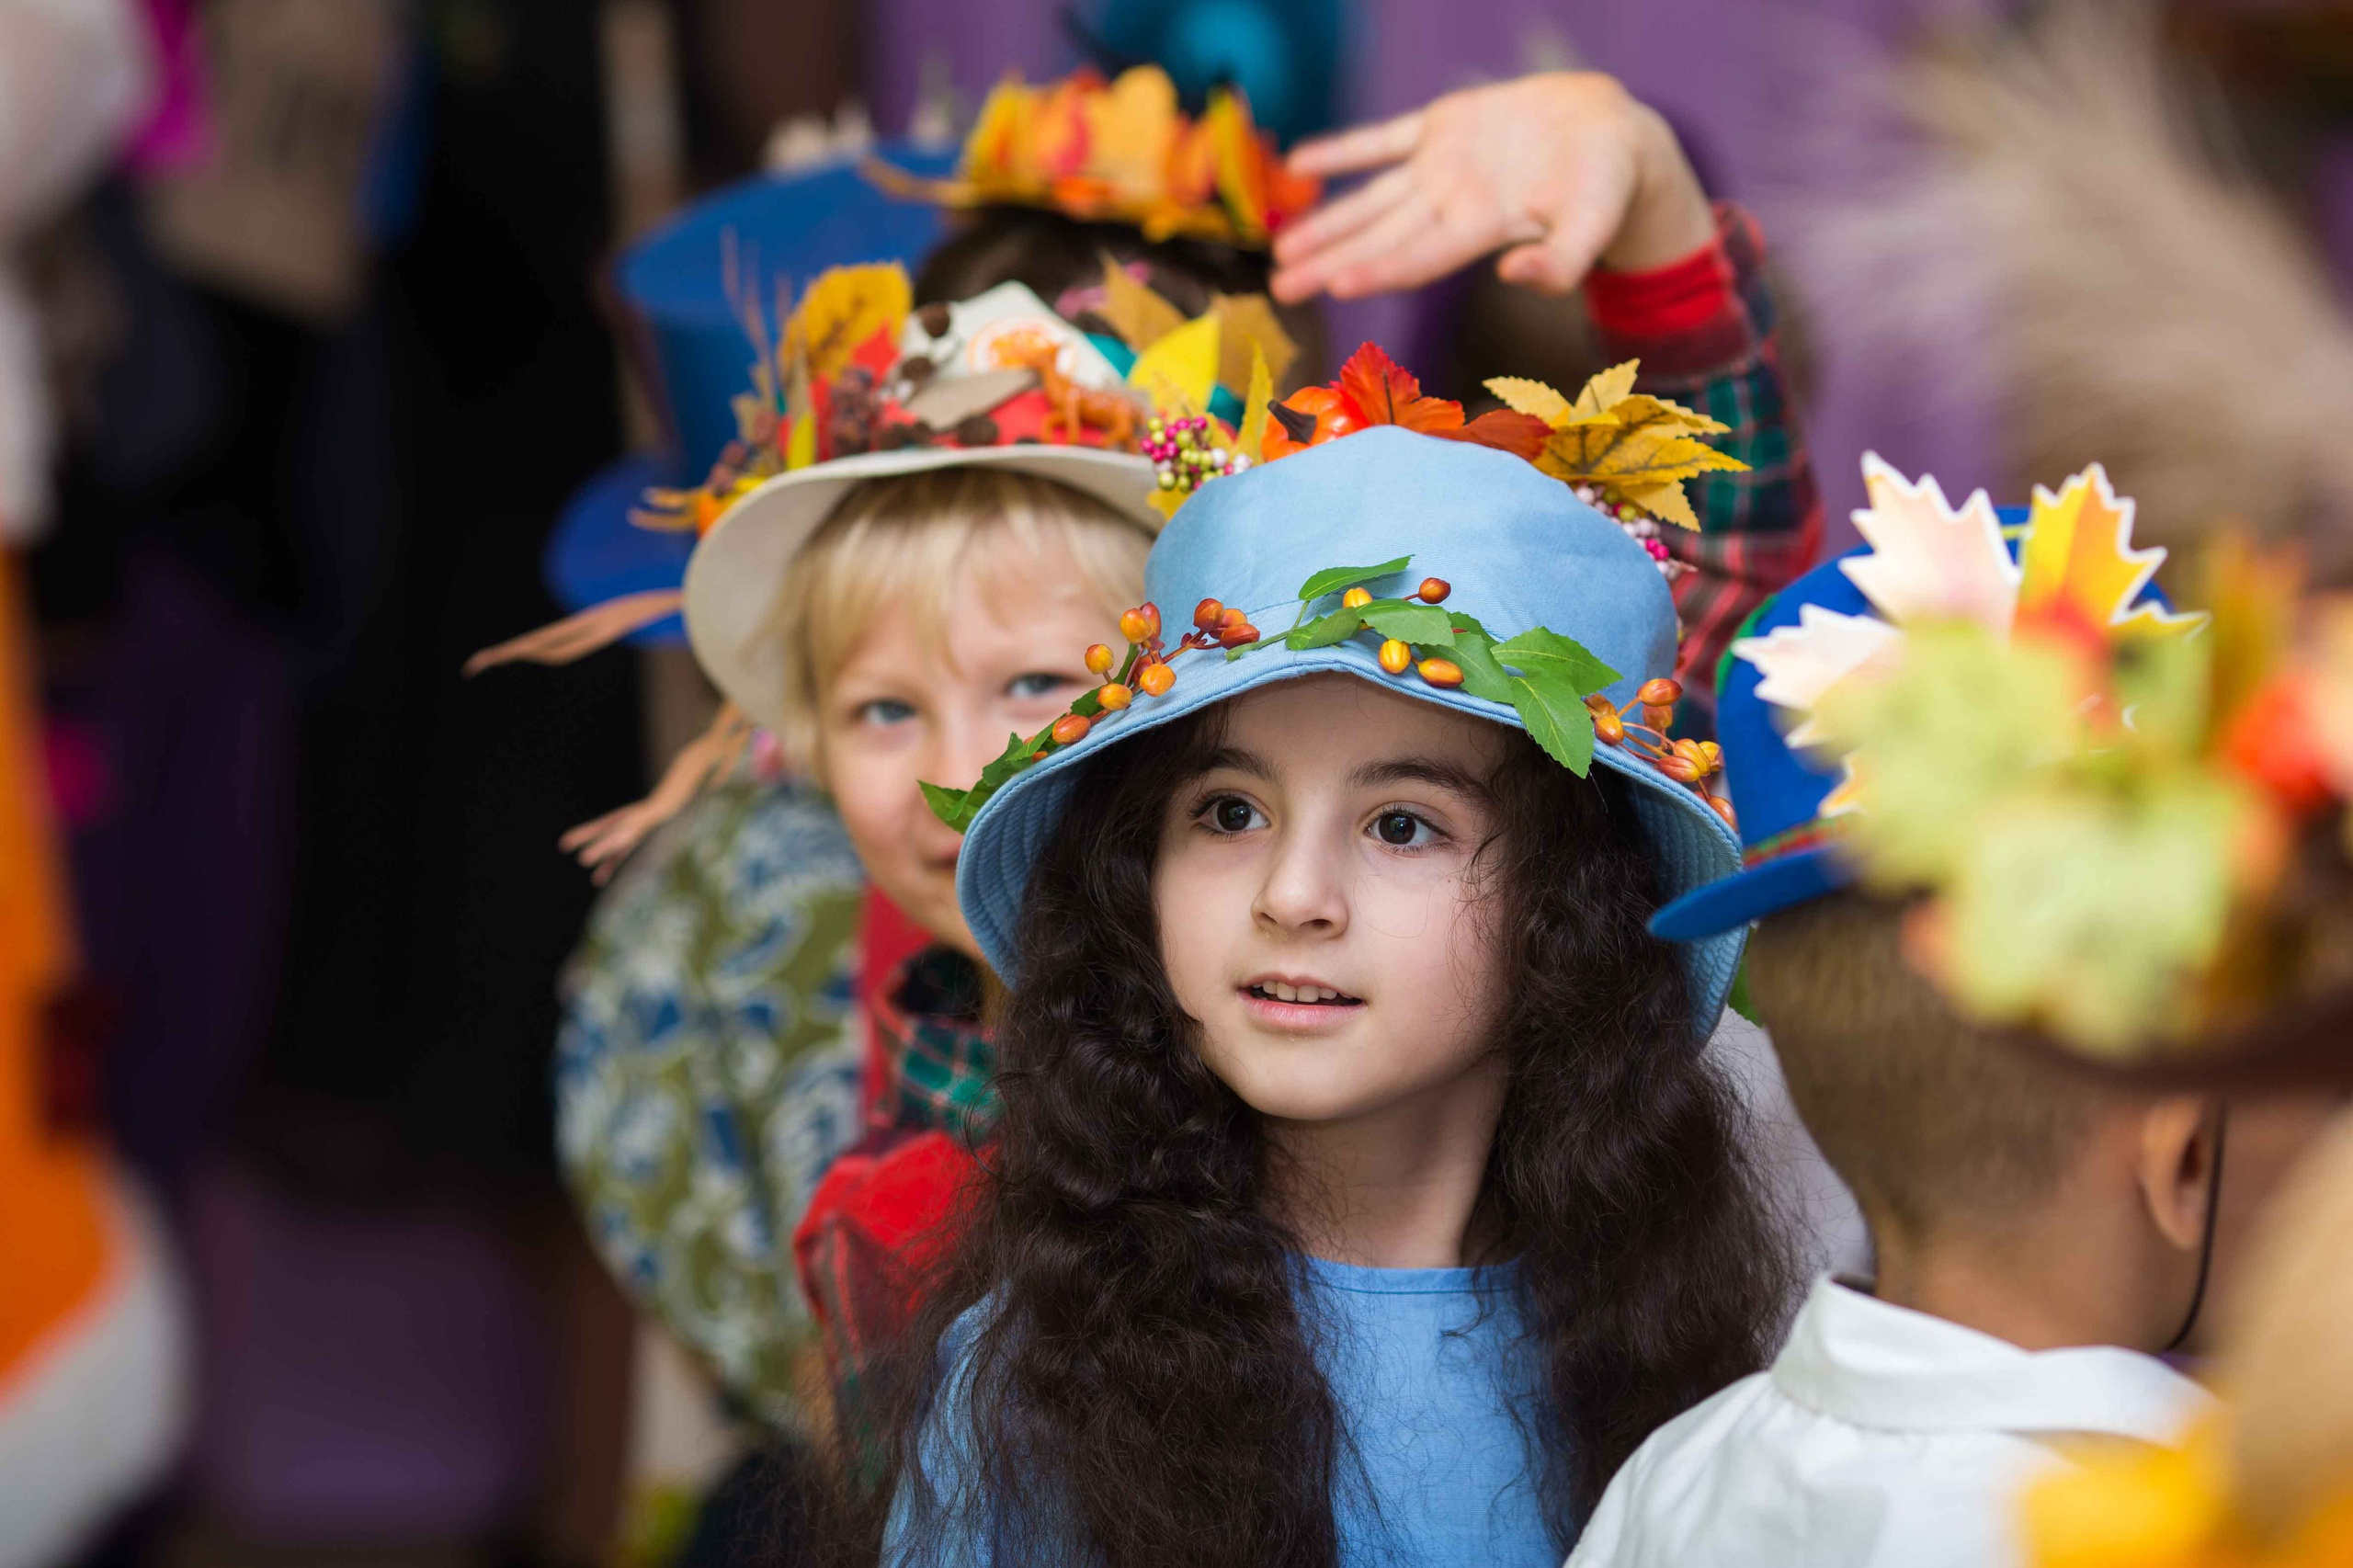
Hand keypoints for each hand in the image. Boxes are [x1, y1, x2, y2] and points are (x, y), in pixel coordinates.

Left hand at [1269, 73, 1715, 303]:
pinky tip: (1300, 163)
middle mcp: (1450, 205)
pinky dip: (1343, 152)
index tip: (1336, 287)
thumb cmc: (1607, 187)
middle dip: (1330, 262)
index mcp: (1482, 229)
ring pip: (1371, 201)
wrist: (1610, 136)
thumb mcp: (1594, 223)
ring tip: (1282, 252)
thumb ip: (1564, 261)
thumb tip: (1516, 276)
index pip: (1420, 257)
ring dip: (1326, 223)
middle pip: (1379, 239)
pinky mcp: (1439, 129)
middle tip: (1280, 290)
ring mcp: (1440, 169)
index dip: (1379, 269)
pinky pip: (1381, 141)